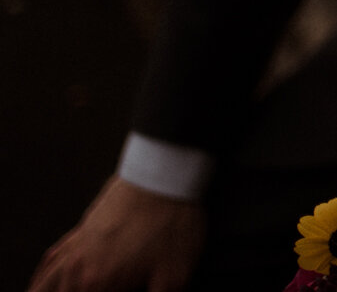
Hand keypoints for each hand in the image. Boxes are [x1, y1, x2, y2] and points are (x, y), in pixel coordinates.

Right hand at [30, 177, 203, 291]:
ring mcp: (76, 248)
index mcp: (97, 284)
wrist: (163, 177)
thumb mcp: (174, 274)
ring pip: (47, 283)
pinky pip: (51, 259)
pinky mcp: (81, 231)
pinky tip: (39, 282)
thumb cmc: (172, 224)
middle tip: (102, 288)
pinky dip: (41, 276)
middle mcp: (78, 268)